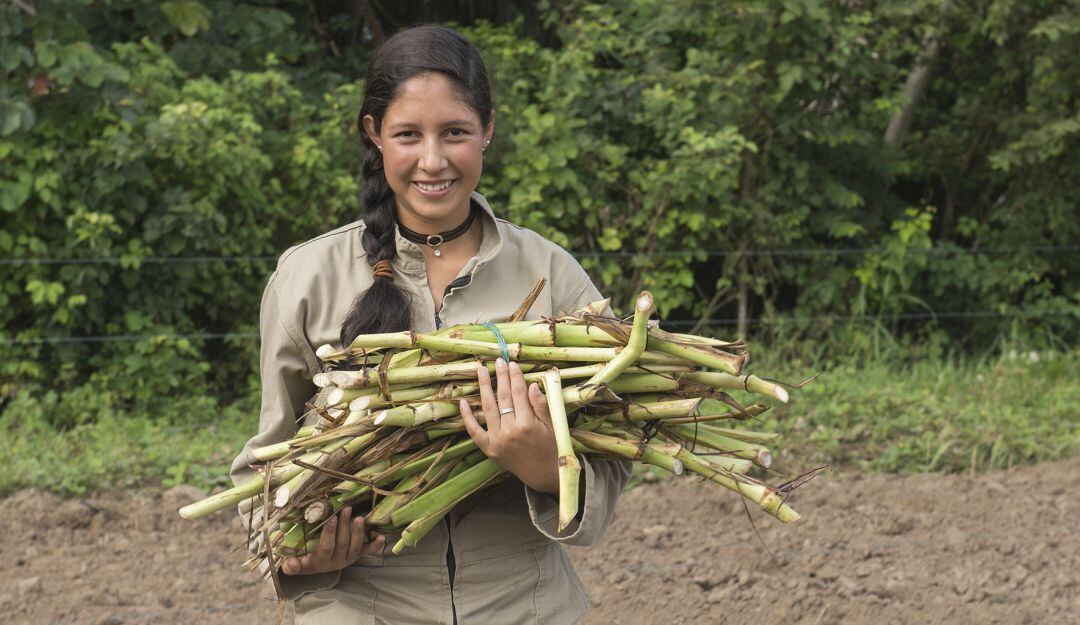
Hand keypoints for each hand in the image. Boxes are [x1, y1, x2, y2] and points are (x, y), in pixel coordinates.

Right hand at [280, 507, 384, 575]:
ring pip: (356, 547)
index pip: (326, 547)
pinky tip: (381, 536)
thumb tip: (290, 563)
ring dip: (359, 533)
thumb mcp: (293, 564)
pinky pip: (367, 552)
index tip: (330, 518)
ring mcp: (348, 559)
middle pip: (342, 544)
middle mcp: (336, 562)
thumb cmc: (302, 559)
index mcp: (320, 562)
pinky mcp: (356, 556)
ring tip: (359, 518)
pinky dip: (375, 545)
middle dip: (344, 526)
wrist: (314, 567)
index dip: (329, 534)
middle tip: (346, 509)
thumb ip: (290, 565)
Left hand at [460, 357, 559, 493]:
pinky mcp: (489, 448)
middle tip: (498, 361)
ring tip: (481, 371)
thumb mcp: (552, 426)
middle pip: (503, 397)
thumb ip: (541, 405)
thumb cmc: (551, 448)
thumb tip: (532, 385)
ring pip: (488, 408)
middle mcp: (510, 431)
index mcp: (527, 424)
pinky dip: (467, 417)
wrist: (542, 475)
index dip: (515, 377)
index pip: (518, 393)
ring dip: (484, 387)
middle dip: (500, 377)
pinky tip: (462, 402)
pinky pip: (474, 431)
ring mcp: (497, 440)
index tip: (512, 364)